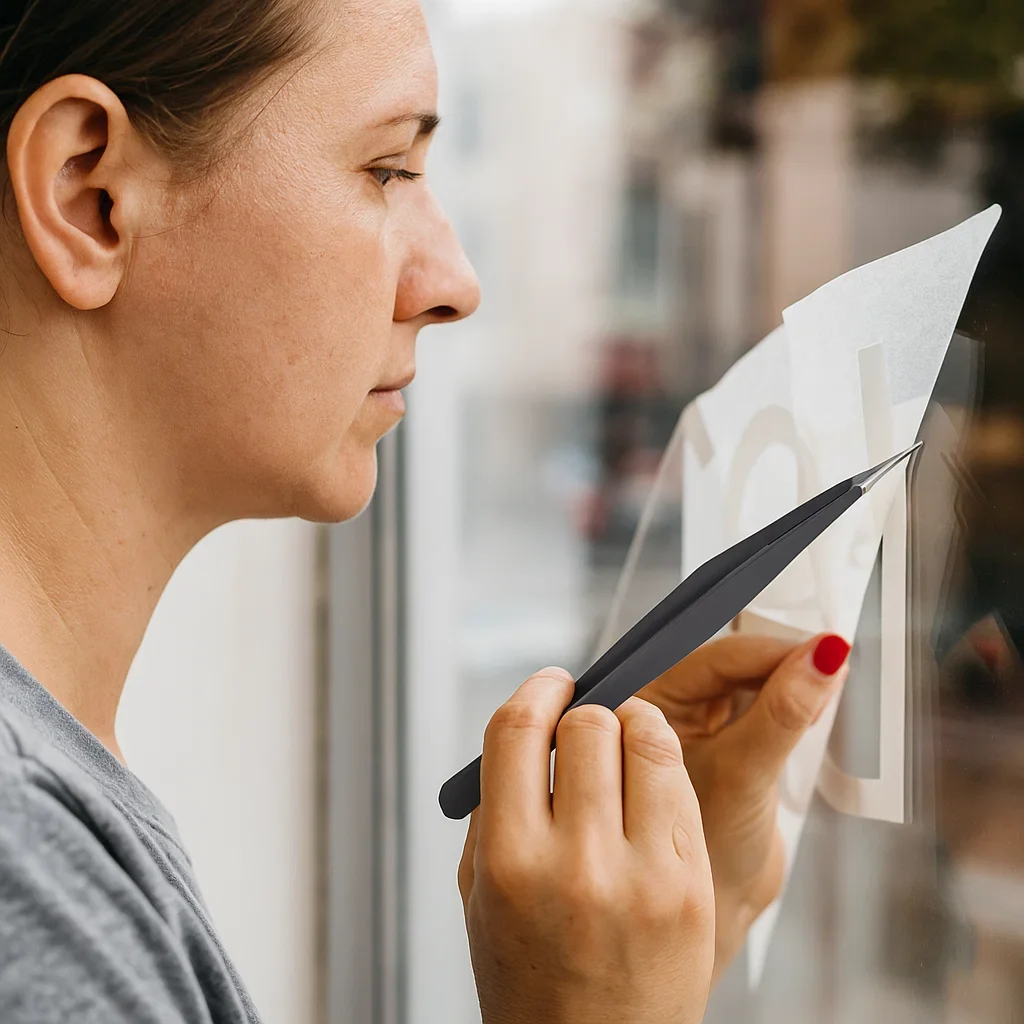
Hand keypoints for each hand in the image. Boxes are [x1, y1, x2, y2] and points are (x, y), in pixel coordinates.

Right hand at [459, 669, 714, 1023]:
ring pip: (646, 739)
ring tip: (624, 746)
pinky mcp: (692, 887)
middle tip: (586, 727)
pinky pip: (681, 785)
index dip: (537, 690)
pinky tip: (651, 782)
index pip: (518, 731)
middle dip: (585, 714)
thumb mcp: (481, 894)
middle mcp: (576, 863)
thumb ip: (496, 807)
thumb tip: (533, 727)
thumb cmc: (529, 977)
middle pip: (589, 724)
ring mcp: (643, 875)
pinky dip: (664, 766)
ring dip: (632, 726)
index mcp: (508, 861)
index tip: (552, 683)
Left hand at [639, 632, 850, 980]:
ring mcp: (696, 726)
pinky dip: (789, 706)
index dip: (764, 649)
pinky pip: (762, 707)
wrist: (708, 922)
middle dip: (777, 661)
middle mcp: (662, 708)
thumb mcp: (745, 776)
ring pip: (748, 682)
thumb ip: (782, 714)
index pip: (708, 658)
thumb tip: (825, 654)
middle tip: (829, 664)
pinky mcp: (727, 744)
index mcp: (643, 705)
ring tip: (824, 689)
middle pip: (729, 663)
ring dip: (786, 683)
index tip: (819, 647)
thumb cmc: (705, 859)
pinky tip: (814, 710)